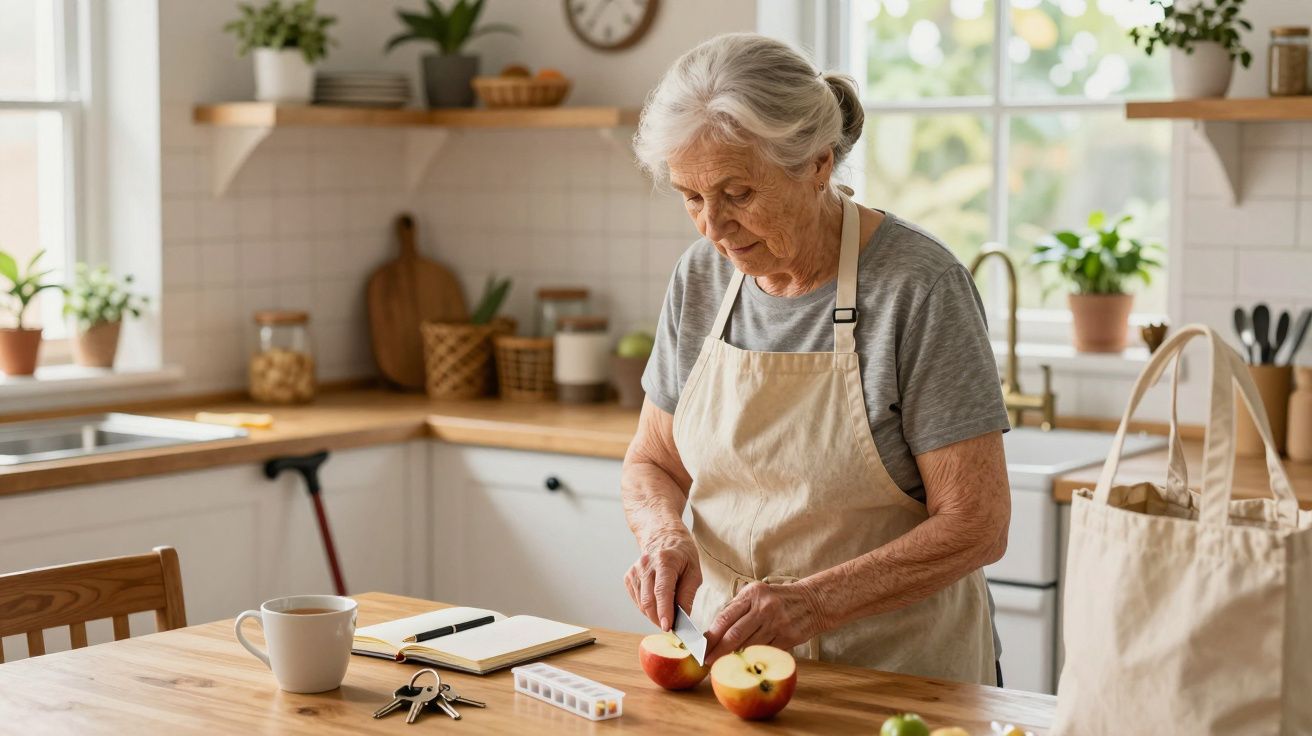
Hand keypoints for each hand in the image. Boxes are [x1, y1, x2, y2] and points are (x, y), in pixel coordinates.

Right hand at [623, 532, 700, 631]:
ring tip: (667, 612)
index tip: (668, 627)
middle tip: (672, 626)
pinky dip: (647, 607)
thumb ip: (688, 594)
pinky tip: (657, 602)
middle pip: (649, 601)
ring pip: (641, 604)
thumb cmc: (681, 553)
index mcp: (665, 561)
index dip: (664, 611)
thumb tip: (683, 617)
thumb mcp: (694, 570)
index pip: (662, 591)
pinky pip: (637, 600)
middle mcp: (646, 565)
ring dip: (654, 614)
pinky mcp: (629, 576)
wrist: (662, 534)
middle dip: (660, 619)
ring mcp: (635, 570)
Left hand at [703, 581, 825, 663]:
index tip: (701, 647)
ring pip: (749, 646)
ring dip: (733, 658)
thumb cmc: (778, 599)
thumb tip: (715, 631)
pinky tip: (744, 664)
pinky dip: (753, 659)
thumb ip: (738, 608)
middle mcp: (764, 608)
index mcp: (752, 594)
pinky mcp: (788, 638)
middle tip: (707, 662)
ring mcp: (777, 623)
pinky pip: (765, 652)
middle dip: (718, 651)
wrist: (812, 602)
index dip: (711, 635)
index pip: (725, 617)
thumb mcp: (757, 593)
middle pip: (735, 634)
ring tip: (722, 665)